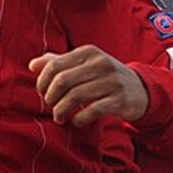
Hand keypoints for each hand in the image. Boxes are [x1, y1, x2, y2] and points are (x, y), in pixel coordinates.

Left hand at [28, 45, 149, 126]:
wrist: (139, 89)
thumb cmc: (104, 77)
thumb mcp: (85, 64)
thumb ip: (59, 62)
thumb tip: (32, 65)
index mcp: (89, 51)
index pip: (55, 65)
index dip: (43, 82)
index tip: (43, 93)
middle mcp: (101, 63)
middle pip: (62, 81)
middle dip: (51, 97)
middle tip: (51, 105)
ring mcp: (112, 81)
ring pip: (74, 97)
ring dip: (61, 111)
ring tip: (59, 116)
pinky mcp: (119, 100)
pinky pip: (91, 111)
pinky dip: (78, 119)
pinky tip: (75, 121)